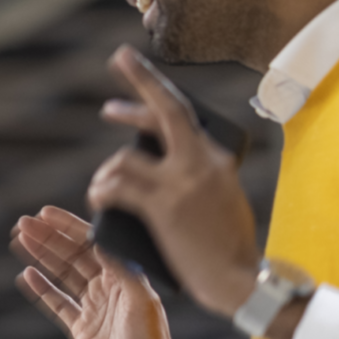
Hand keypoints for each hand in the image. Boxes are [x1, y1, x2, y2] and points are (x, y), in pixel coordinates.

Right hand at [11, 206, 188, 338]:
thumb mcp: (141, 302)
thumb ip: (123, 270)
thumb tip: (101, 241)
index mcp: (123, 276)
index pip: (91, 244)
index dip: (68, 227)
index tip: (46, 213)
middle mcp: (107, 287)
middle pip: (72, 256)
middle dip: (48, 238)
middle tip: (23, 223)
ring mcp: (93, 307)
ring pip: (62, 275)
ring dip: (42, 257)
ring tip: (20, 240)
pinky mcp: (82, 328)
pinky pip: (57, 303)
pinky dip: (42, 289)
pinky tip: (26, 275)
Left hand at [87, 46, 263, 316]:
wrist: (240, 280)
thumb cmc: (228, 248)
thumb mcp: (223, 198)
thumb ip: (199, 174)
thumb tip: (163, 160)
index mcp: (218, 158)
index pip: (183, 113)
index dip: (155, 89)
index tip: (133, 68)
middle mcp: (202, 162)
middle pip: (165, 110)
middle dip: (140, 80)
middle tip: (119, 57)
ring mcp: (183, 183)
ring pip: (126, 159)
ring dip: (106, 173)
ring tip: (100, 190)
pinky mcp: (165, 207)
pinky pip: (120, 188)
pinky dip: (103, 191)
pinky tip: (98, 199)